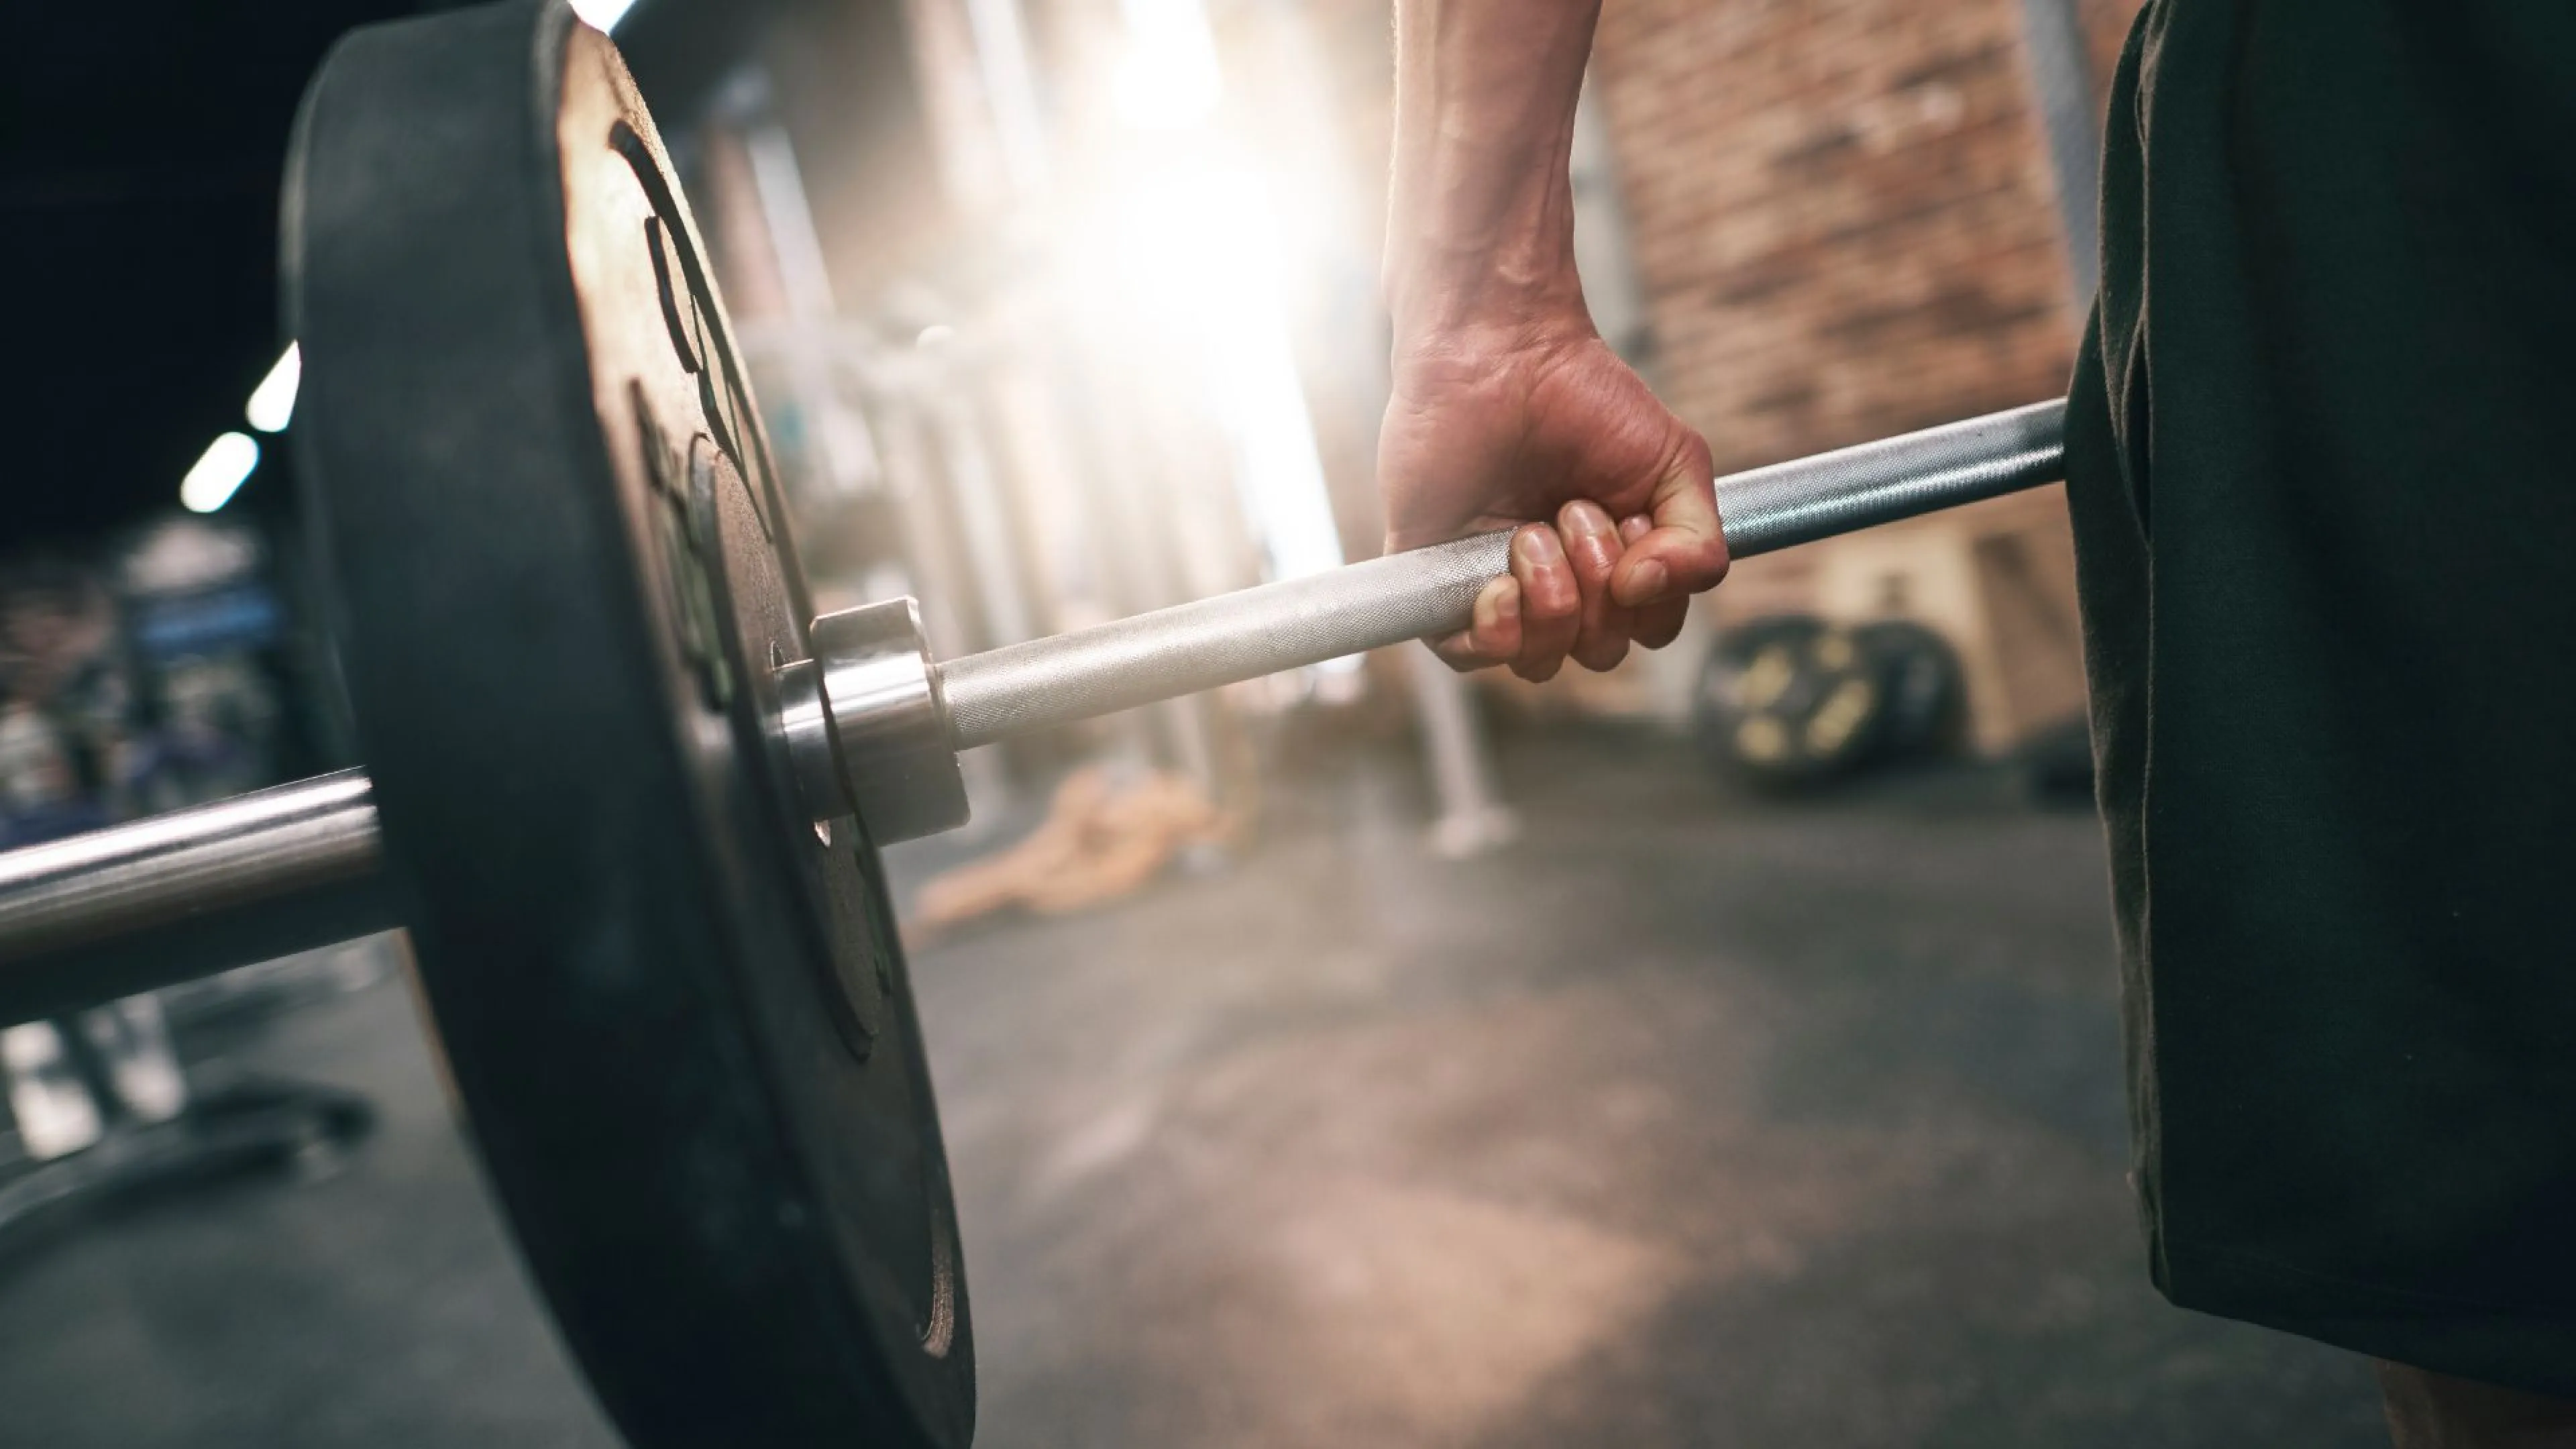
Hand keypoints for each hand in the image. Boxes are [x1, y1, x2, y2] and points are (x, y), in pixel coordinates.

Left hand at [1380, 319, 1728, 679]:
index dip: (1652, 595)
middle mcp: (1558, 584)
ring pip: (1539, 662)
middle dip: (1600, 588)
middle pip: (1598, 653)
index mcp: (1614, 564)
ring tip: (1532, 531)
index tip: (1629, 517)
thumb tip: (1645, 594)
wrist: (1501, 354)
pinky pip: (1466, 655)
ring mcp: (1496, 584)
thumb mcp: (1676, 462)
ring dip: (1553, 602)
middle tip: (1574, 509)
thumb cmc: (1586, 399)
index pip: (1648, 629)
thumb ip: (1699, 543)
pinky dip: (1495, 632)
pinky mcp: (1438, 578)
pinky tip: (1500, 580)